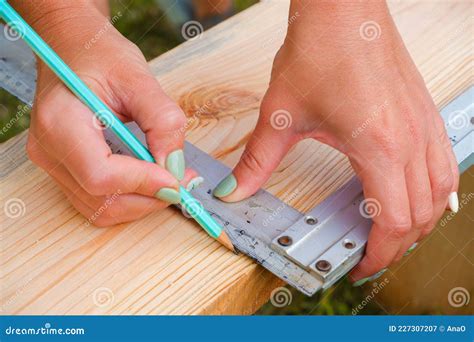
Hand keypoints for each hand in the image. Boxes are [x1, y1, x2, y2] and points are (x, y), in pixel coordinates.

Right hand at [25, 5, 196, 225]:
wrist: (73, 49)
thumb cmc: (100, 56)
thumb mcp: (138, 78)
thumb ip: (163, 122)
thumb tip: (177, 167)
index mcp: (61, 122)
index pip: (101, 175)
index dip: (144, 182)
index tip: (177, 178)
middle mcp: (49, 150)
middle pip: (103, 200)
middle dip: (149, 196)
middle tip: (183, 181)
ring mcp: (53, 164)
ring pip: (101, 209)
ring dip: (142, 201)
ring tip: (169, 178)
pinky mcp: (63, 170)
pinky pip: (97, 202)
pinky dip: (129, 198)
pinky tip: (149, 179)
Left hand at [213, 2, 458, 280]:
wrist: (344, 10)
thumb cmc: (319, 52)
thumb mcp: (280, 116)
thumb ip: (257, 162)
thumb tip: (234, 192)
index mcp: (379, 147)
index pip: (394, 222)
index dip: (379, 254)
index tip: (359, 265)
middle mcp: (411, 141)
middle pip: (421, 217)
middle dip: (397, 246)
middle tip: (368, 254)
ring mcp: (424, 126)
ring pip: (440, 194)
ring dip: (418, 222)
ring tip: (390, 232)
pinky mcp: (424, 114)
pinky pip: (443, 166)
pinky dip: (431, 193)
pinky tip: (413, 194)